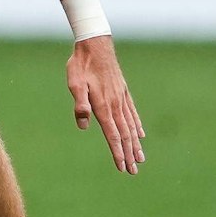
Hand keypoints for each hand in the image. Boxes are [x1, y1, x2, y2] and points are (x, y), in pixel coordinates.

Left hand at [67, 36, 145, 174]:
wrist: (95, 44)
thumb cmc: (81, 64)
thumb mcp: (74, 83)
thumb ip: (80, 104)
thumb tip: (83, 126)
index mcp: (103, 105)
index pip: (112, 135)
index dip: (118, 152)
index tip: (122, 167)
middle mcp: (115, 104)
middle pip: (124, 135)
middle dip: (129, 154)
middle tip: (134, 172)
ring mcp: (121, 98)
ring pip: (130, 126)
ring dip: (135, 144)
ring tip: (140, 159)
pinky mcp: (123, 91)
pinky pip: (132, 113)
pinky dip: (137, 125)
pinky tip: (141, 135)